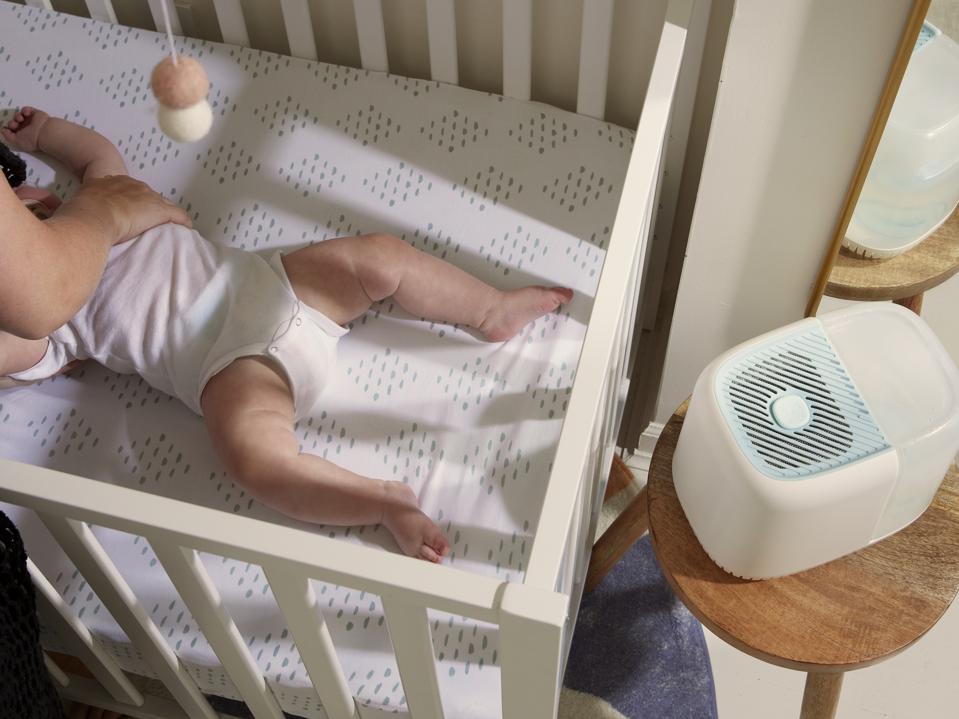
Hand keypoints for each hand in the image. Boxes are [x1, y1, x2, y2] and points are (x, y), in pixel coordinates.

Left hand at [2, 106, 49, 152]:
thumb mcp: (16, 141)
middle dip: (13, 122)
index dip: (9, 128)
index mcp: (23, 136)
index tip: (9, 128)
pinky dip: (25, 110)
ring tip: (21, 119)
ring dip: (18, 116)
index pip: (12, 130)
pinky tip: (26, 114)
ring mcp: (31, 121)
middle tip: (15, 124)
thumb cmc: (33, 140)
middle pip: (14, 122)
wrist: (44, 133)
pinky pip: (27, 109)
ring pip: (19, 115)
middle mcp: (27, 129)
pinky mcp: (35, 114)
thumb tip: (3, 130)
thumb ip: (7, 136)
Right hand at [59, 175, 191, 244]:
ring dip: (167, 216)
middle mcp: (132, 185)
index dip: (132, 202)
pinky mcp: (159, 210)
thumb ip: (80, 210)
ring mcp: (147, 196)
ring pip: (164, 204)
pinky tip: (187, 230)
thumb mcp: (77, 207)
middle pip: (148, 195)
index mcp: (111, 183)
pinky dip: (183, 222)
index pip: (128, 191)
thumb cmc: (81, 214)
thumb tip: (71, 223)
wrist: (94, 215)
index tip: (132, 213)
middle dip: (151, 207)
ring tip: (170, 227)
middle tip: (151, 222)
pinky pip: (178, 215)